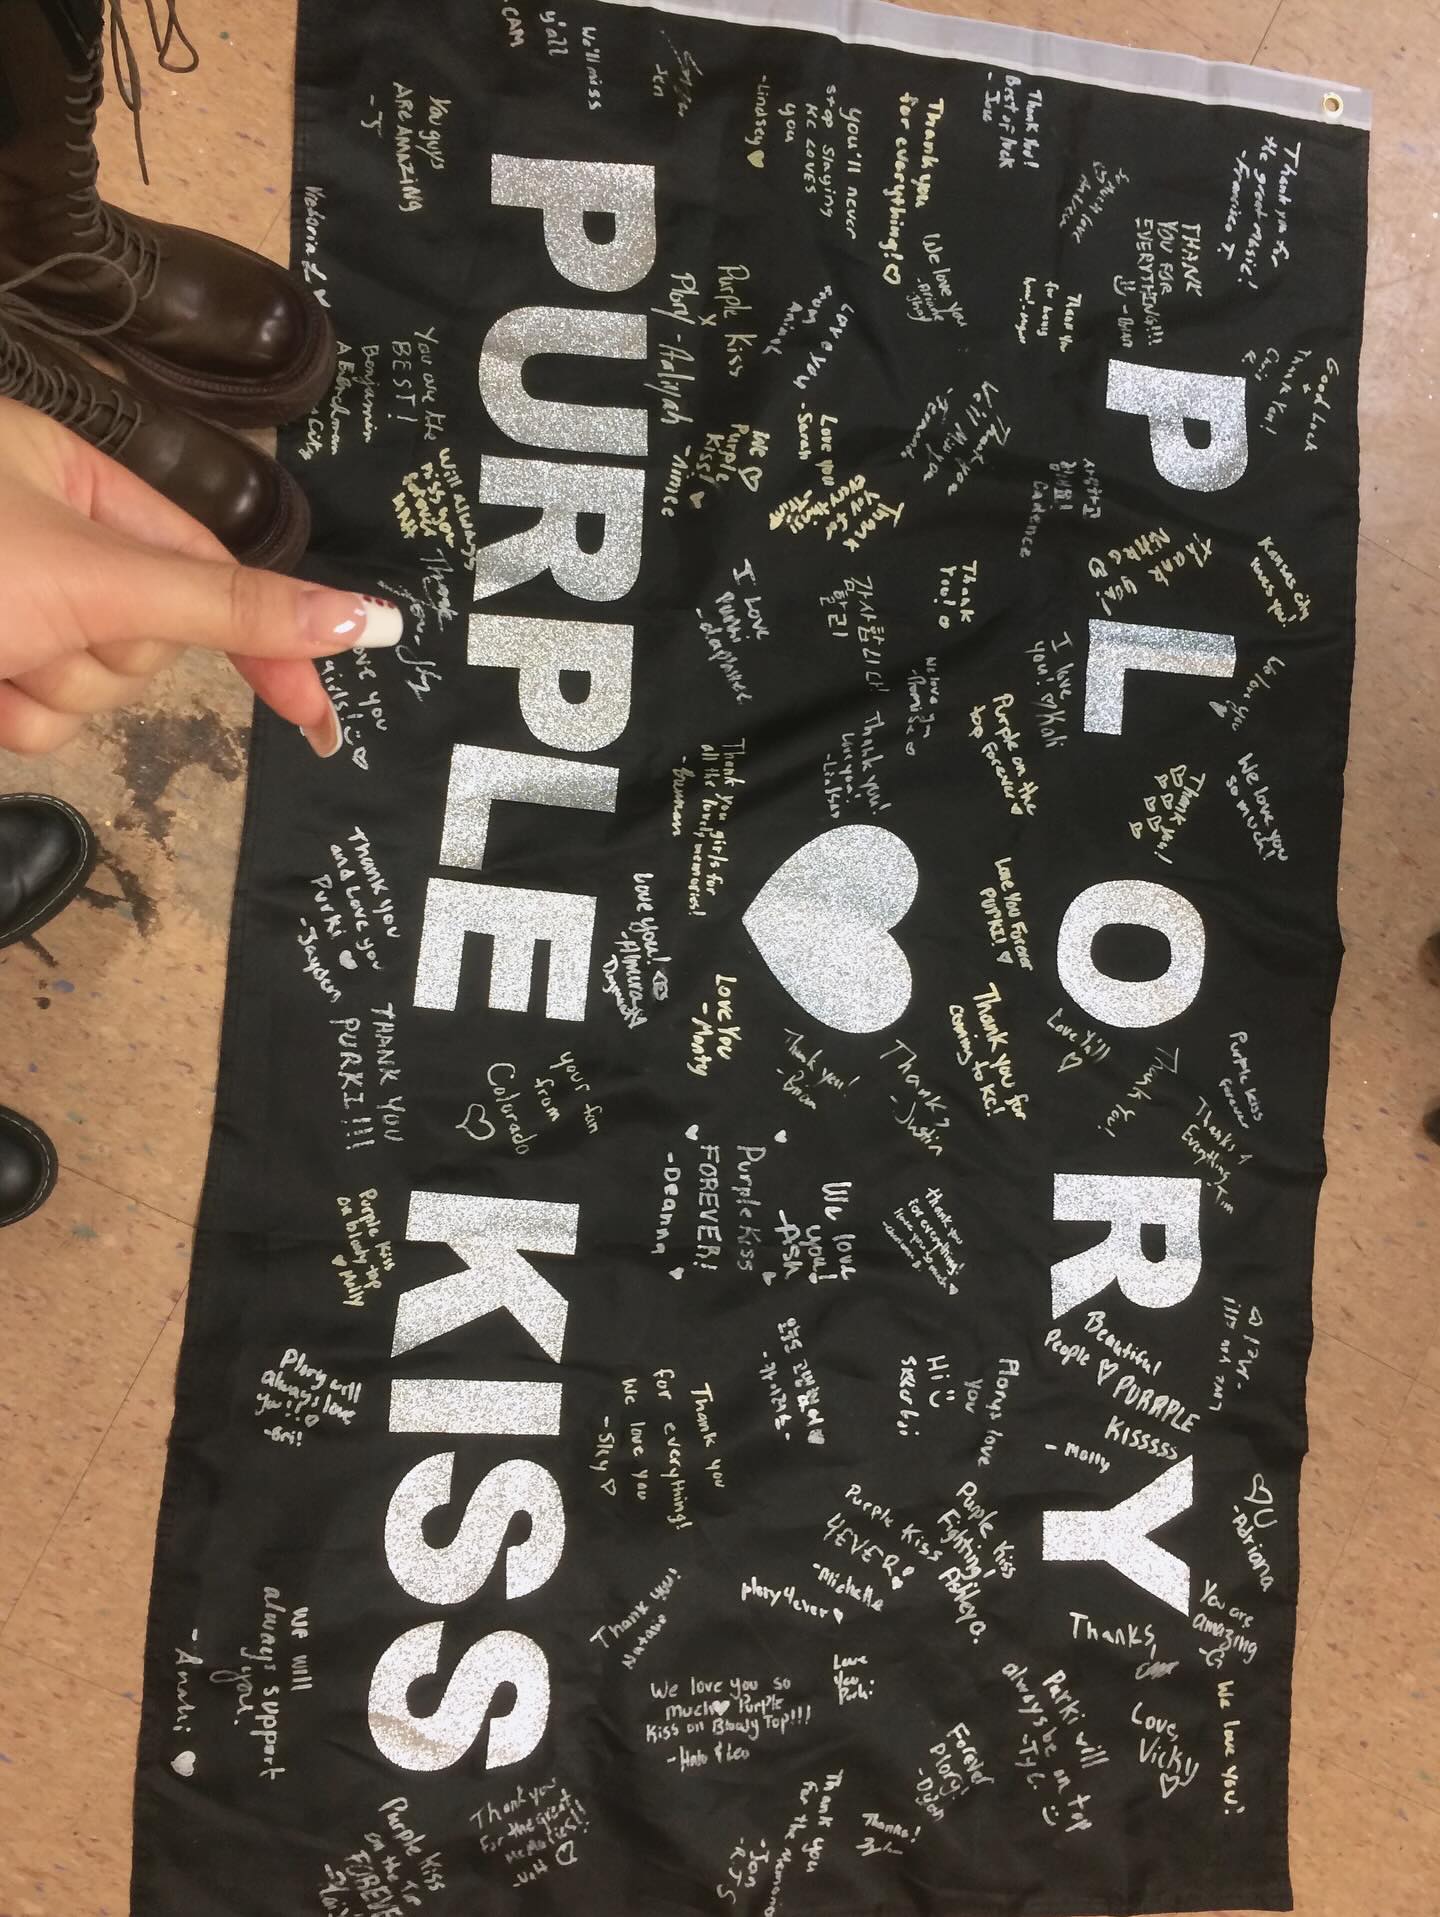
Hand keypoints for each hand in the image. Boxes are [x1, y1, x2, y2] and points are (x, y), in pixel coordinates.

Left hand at [0, 395, 398, 756]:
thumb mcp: (99, 578)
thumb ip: (232, 607)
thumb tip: (366, 619)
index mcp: (72, 478)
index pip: (201, 566)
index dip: (258, 638)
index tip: (313, 709)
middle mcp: (47, 539)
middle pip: (146, 638)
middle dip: (104, 654)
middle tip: (44, 628)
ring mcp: (14, 607)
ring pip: (94, 688)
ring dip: (54, 691)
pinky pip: (44, 719)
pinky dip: (15, 716)